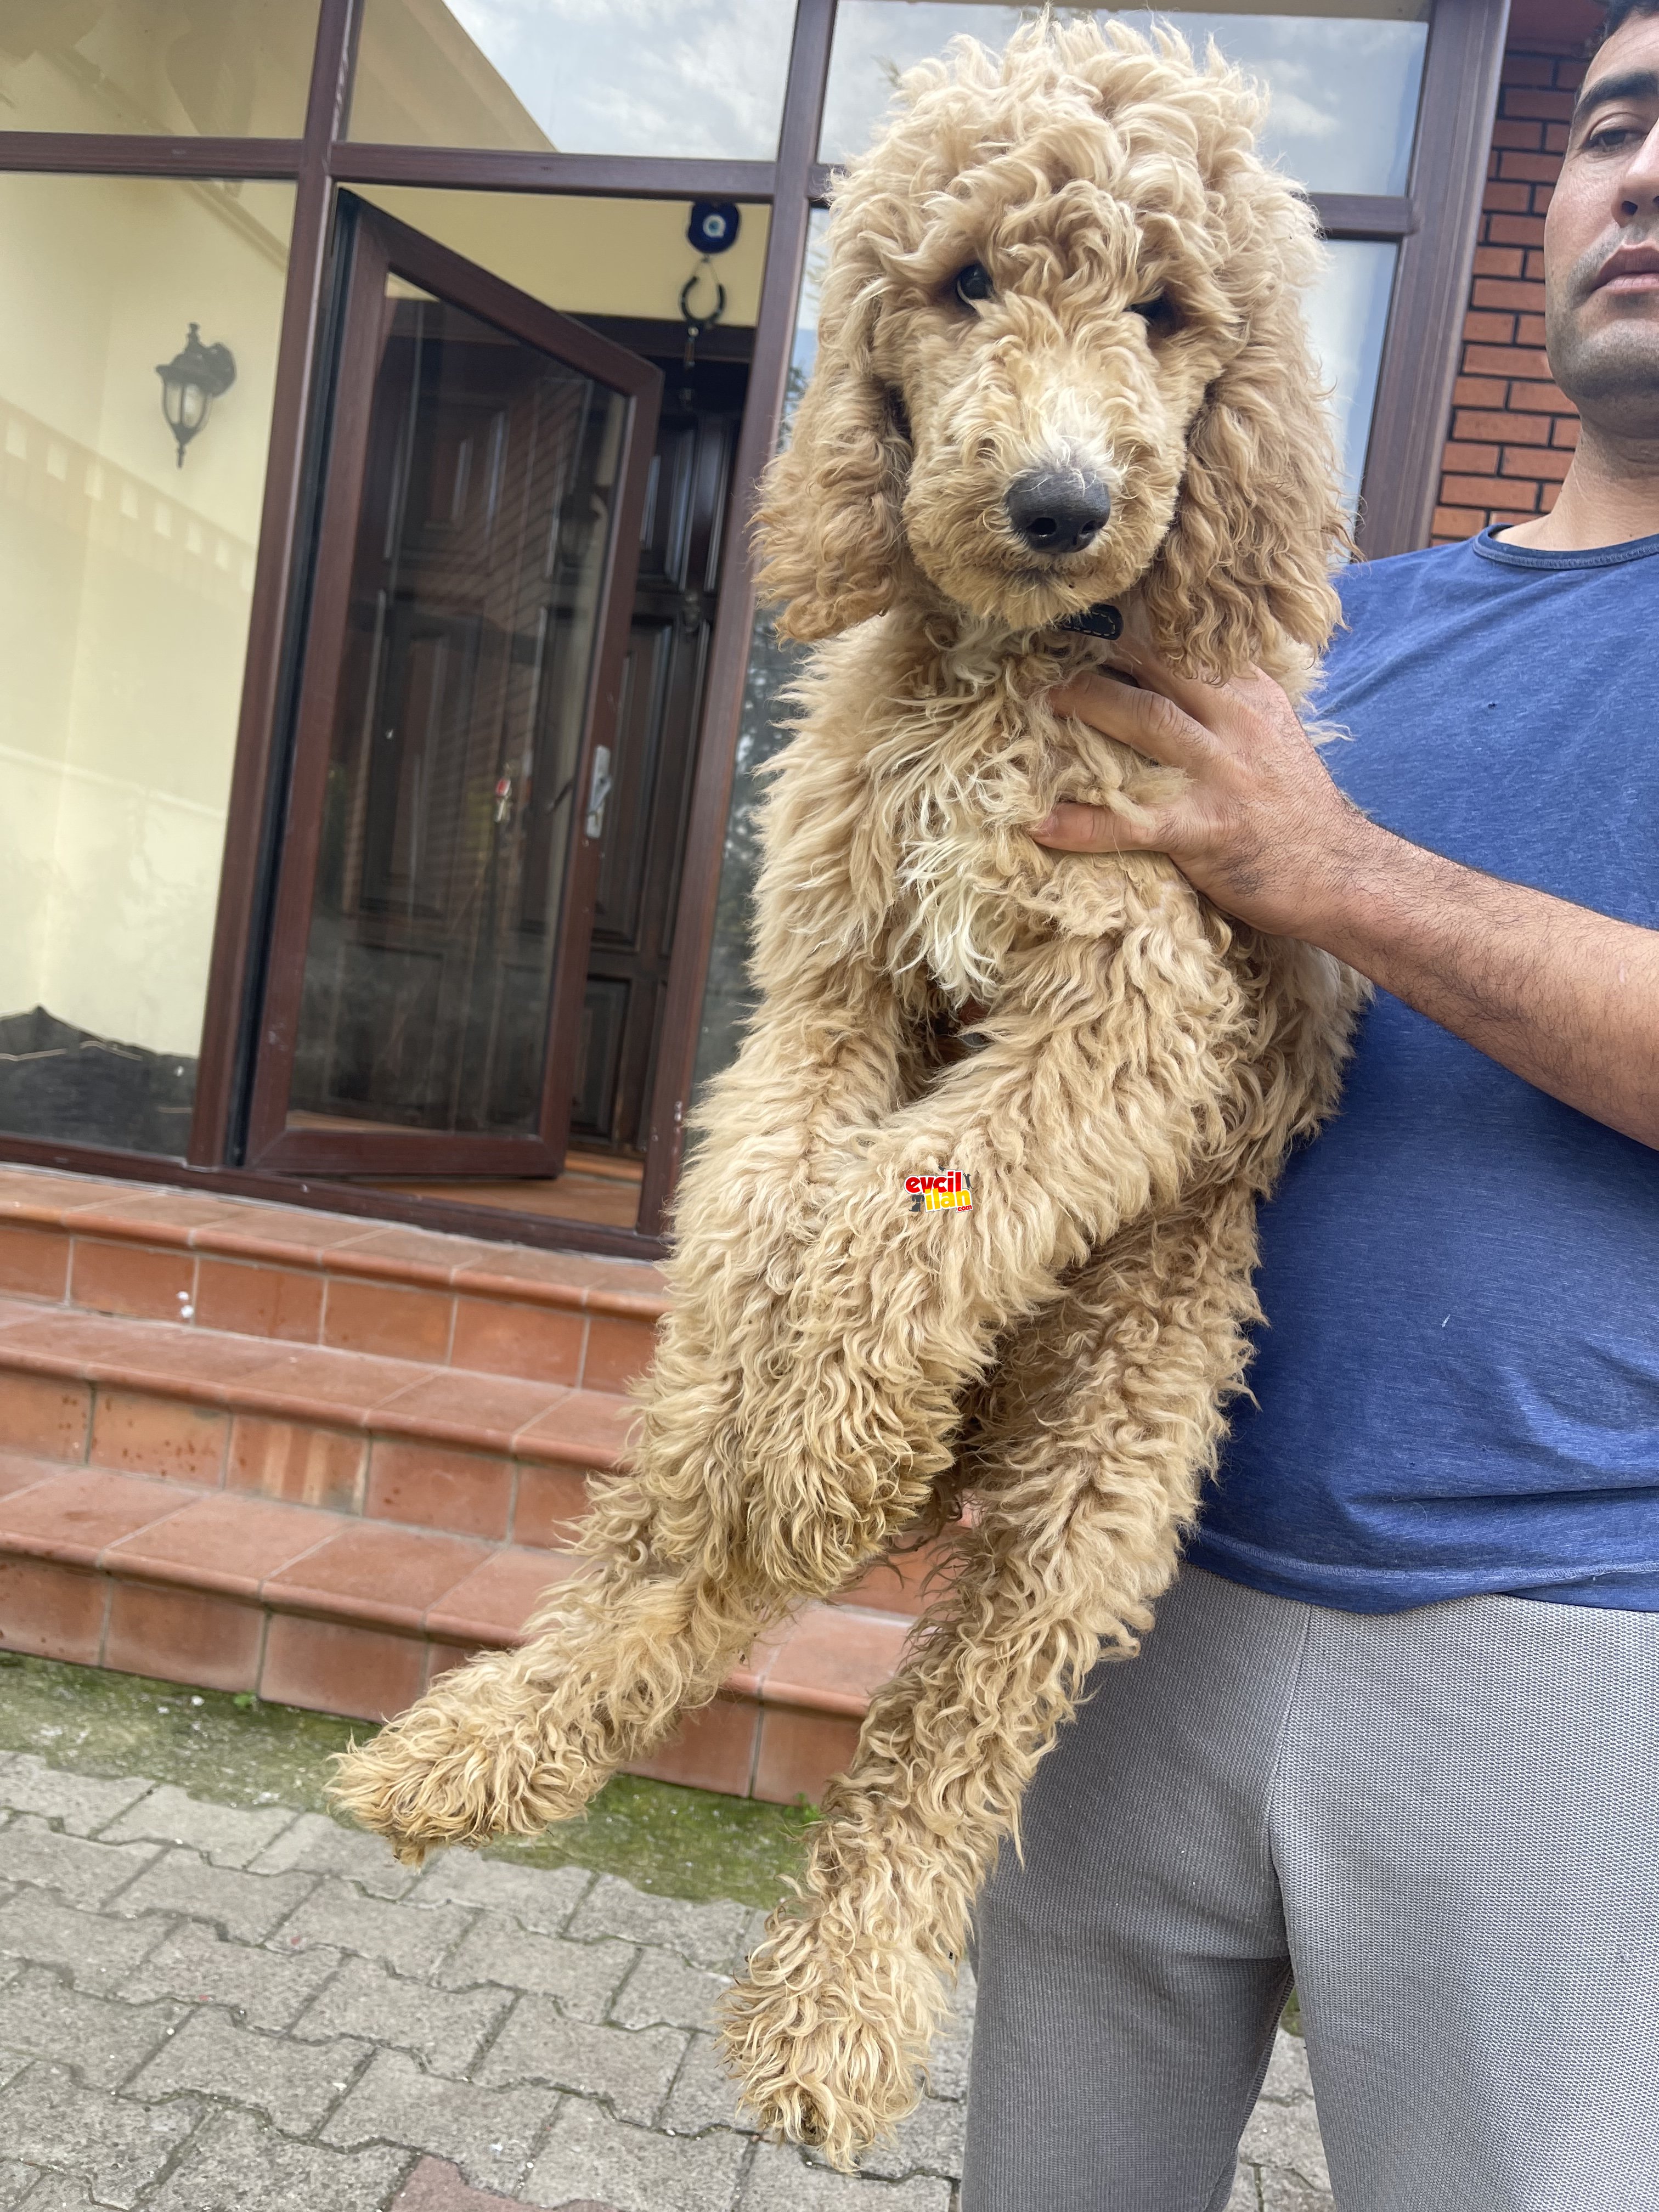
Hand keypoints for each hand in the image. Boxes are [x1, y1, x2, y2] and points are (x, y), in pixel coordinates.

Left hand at [1035, 645, 1385, 940]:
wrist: (1341, 873)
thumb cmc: (1297, 809)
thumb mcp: (1275, 736)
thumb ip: (1233, 704)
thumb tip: (1183, 678)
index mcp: (1252, 697)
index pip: (1190, 647)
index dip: (1138, 630)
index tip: (1093, 618)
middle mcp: (1237, 723)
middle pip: (1161, 669)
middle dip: (1103, 656)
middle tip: (1052, 653)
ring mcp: (1220, 774)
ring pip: (1146, 721)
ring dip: (1089, 705)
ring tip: (1042, 702)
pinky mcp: (1204, 829)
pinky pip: (1134, 820)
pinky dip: (1084, 824)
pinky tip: (1041, 826)